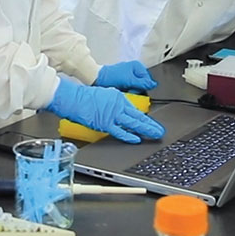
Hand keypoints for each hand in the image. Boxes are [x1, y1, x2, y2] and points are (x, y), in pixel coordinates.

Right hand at [46, 79, 164, 143]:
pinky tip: (137, 139)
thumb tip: (119, 112)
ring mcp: (113, 115)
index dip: (145, 118)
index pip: (135, 110)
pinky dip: (129, 136)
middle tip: (160, 130)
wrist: (74, 98)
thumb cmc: (85, 97)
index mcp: (118, 98)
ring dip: (146, 130)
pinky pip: (120, 131)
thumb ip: (113, 104)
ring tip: (155, 134)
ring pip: (134, 124)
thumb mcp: (104, 96)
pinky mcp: (106, 124)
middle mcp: (118, 105)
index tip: (152, 123)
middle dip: (151, 125)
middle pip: (138, 117)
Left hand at [94, 60, 157, 91]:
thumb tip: (153, 85)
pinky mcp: (124, 82)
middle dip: (135, 89)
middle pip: (142, 85)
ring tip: (123, 89)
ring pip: (136, 88)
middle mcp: (134, 70)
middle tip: (128, 89)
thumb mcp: (129, 80)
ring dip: (130, 91)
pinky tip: (121, 90)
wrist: (97, 79)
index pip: (148, 79)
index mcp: (137, 66)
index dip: (143, 86)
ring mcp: (129, 77)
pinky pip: (129, 89)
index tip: (136, 88)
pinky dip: (126, 92)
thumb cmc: (111, 76)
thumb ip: (142, 83)